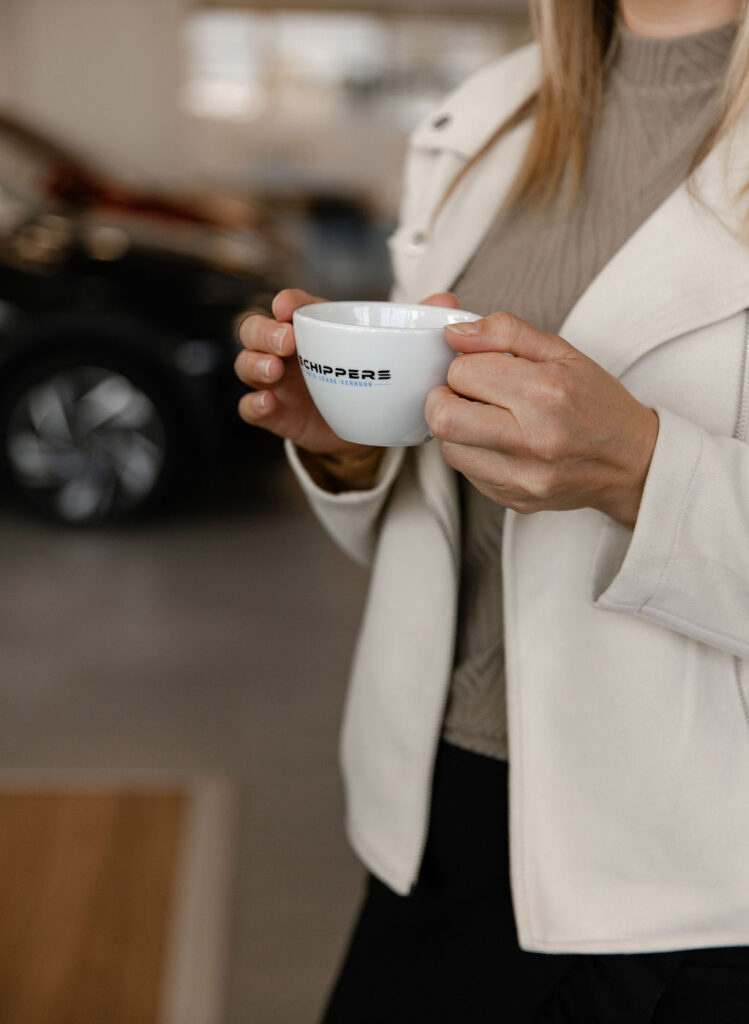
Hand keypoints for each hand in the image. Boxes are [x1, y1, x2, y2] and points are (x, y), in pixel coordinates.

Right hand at [235, 288, 460, 488]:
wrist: (369, 428)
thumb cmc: (375, 376)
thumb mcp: (395, 349)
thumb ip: (418, 324)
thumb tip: (449, 300)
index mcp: (314, 328)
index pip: (291, 305)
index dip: (286, 302)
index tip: (288, 306)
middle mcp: (288, 351)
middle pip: (255, 330)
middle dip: (263, 332)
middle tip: (285, 342)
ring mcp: (278, 383)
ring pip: (246, 365)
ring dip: (254, 364)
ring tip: (274, 371)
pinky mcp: (278, 415)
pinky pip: (250, 408)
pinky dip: (253, 404)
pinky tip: (267, 404)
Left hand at [424, 312, 658, 527]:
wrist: (633, 463)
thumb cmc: (597, 403)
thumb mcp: (563, 352)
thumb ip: (505, 332)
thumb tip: (454, 332)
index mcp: (546, 393)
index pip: (462, 372)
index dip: (465, 363)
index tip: (483, 367)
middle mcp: (532, 440)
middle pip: (443, 417)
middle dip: (444, 397)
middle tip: (467, 392)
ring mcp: (522, 477)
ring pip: (448, 448)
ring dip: (456, 427)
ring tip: (486, 417)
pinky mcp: (513, 500)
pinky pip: (467, 473)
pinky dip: (472, 452)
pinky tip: (499, 442)